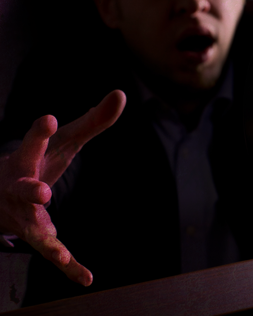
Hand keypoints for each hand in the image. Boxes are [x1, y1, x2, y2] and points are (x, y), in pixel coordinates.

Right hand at [0, 90, 125, 285]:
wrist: (0, 192)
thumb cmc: (38, 159)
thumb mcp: (64, 140)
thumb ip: (93, 120)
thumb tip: (122, 94)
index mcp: (28, 158)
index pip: (34, 141)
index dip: (41, 131)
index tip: (51, 119)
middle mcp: (20, 187)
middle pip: (23, 188)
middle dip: (31, 190)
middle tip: (43, 192)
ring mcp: (25, 215)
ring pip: (32, 227)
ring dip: (44, 237)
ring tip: (58, 247)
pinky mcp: (35, 235)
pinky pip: (50, 253)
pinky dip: (68, 266)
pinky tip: (86, 278)